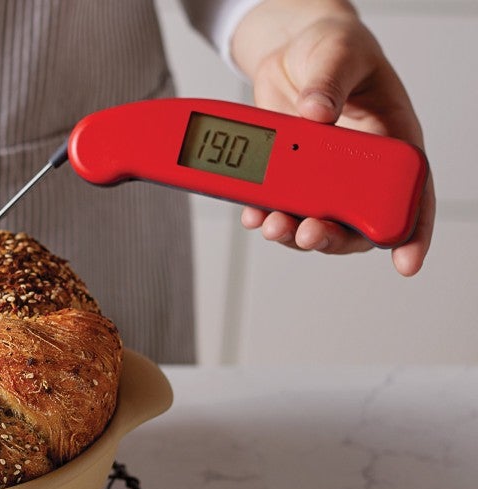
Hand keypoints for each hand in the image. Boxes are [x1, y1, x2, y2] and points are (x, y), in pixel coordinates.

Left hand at [232, 2, 435, 275]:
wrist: (290, 50)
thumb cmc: (332, 49)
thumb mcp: (338, 53)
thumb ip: (329, 82)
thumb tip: (316, 112)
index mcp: (390, 138)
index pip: (410, 190)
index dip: (412, 230)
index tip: (405, 261)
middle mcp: (357, 166)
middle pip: (356, 220)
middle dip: (334, 237)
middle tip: (310, 234)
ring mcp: (320, 175)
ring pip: (314, 220)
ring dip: (294, 233)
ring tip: (274, 226)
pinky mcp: (287, 175)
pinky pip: (279, 205)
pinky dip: (265, 215)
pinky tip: (253, 214)